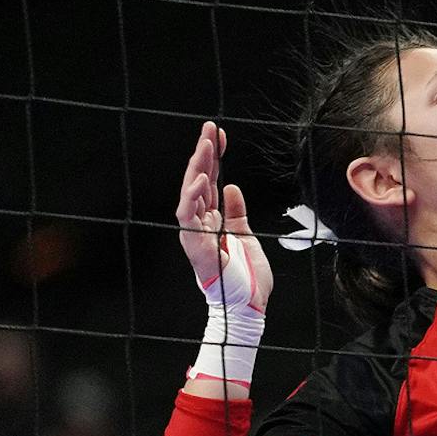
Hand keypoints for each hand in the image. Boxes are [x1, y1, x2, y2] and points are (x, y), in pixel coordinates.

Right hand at [177, 121, 272, 315]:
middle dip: (203, 154)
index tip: (220, 135)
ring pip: (190, 193)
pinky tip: (202, 179)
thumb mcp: (245, 235)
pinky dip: (193, 197)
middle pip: (199, 181)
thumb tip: (230, 188)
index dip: (214, 158)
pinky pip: (188, 217)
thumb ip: (235, 212)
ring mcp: (195, 234)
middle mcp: (200, 224)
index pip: (210, 182)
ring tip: (206, 145)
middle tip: (209, 128)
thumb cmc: (247, 278)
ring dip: (197, 168)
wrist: (249, 307)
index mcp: (212, 221)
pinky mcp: (195, 246)